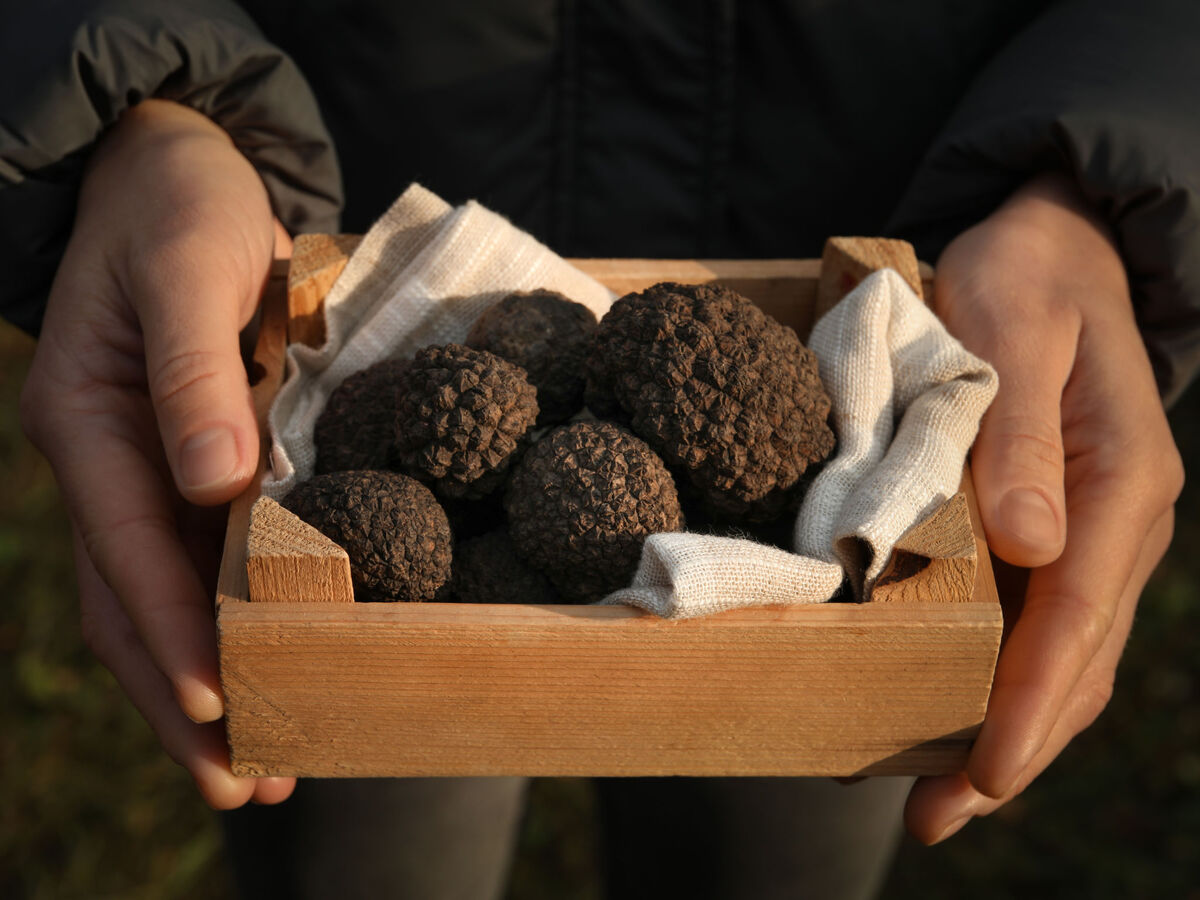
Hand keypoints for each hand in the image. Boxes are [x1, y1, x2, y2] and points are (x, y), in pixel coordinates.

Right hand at [19, 100, 295, 807]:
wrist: (174, 166)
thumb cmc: (178, 206)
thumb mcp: (186, 269)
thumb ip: (191, 374)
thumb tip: (213, 485)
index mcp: (88, 426)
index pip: (129, 553)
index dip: (174, 635)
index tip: (222, 704)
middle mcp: (111, 464)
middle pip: (134, 606)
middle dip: (183, 699)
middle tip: (242, 784)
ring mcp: (147, 470)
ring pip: (164, 601)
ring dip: (206, 684)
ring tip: (260, 765)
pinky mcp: (191, 462)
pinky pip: (199, 563)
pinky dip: (229, 625)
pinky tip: (274, 666)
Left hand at [904, 173, 1183, 842]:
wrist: (1054, 243)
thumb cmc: (1026, 276)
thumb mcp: (1012, 328)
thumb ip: (1017, 436)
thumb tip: (1032, 548)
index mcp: (1121, 478)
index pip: (1077, 614)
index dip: (1028, 698)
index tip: (985, 770)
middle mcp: (1120, 517)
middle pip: (1078, 656)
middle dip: (1015, 743)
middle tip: (943, 816)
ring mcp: (1095, 525)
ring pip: (1067, 651)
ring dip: (1013, 727)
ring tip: (945, 797)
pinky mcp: (1063, 521)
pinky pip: (1047, 618)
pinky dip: (1010, 675)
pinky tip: (961, 709)